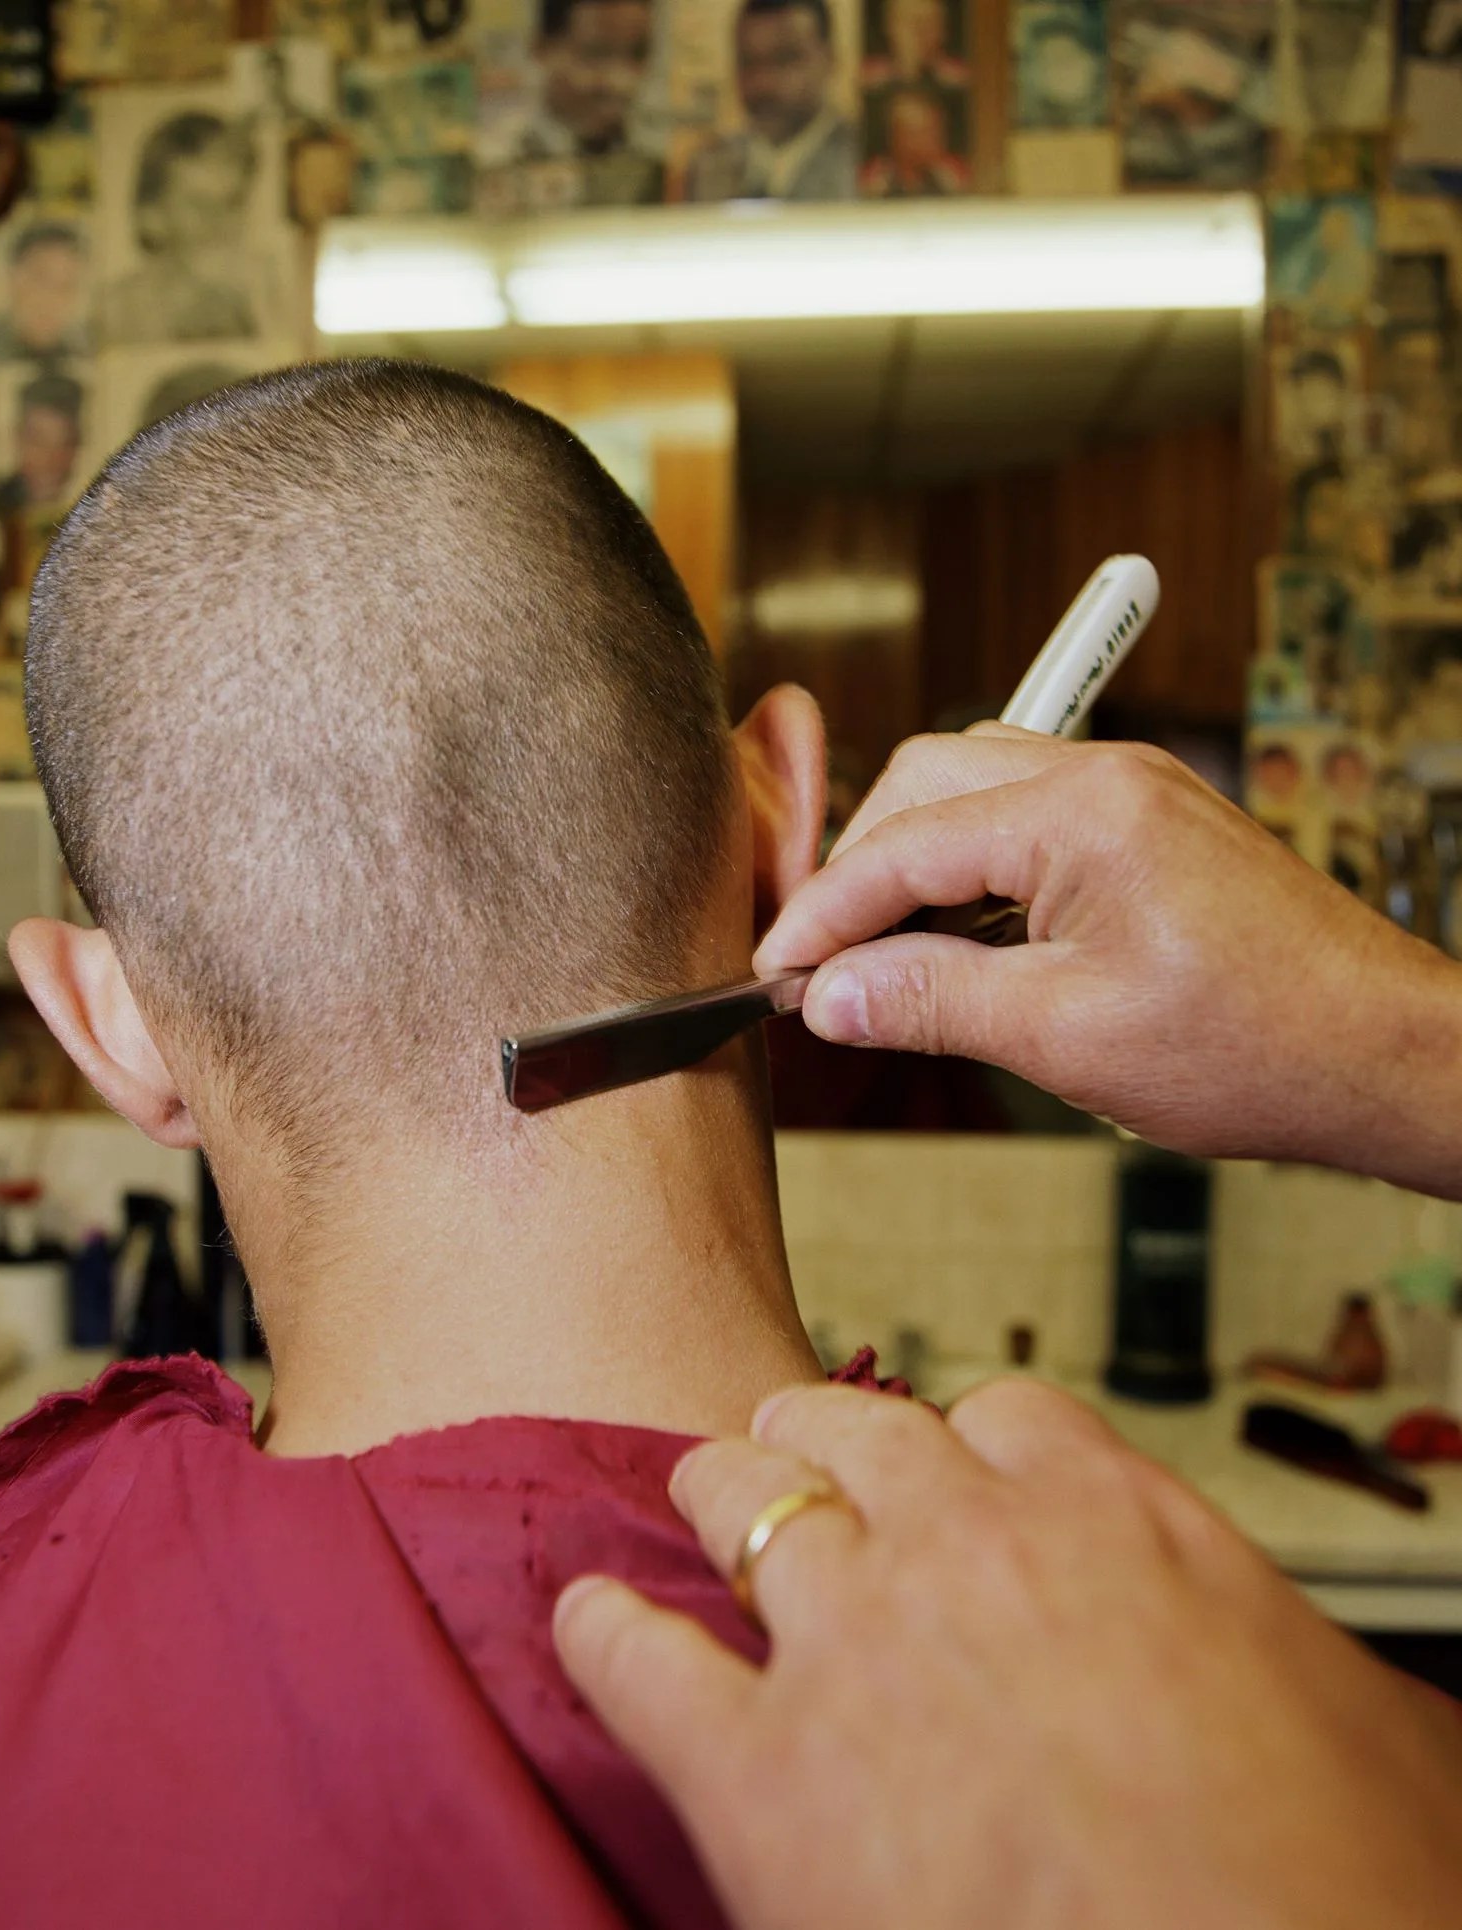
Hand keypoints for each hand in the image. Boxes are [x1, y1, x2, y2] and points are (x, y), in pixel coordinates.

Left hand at [555, 1382, 1461, 1929]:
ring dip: (719, 1490)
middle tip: (808, 1452)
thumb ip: (1276, 1665)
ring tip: (702, 1496)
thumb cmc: (1330, 1898)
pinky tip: (591, 1626)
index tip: (960, 1470)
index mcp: (1117, 1524)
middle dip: (826, 1435)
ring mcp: (850, 1644)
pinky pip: (635, 1658)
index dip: (975, 1444)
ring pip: (740, 1494)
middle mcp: (968, 1551)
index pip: (1013, 1418)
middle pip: (857, 1427)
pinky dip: (604, 1635)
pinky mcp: (754, 1773)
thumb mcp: (1370, 1743)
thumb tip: (1315, 1689)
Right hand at [754, 730, 1461, 1197]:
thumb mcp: (1066, 1038)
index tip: (778, 972)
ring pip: (975, 784)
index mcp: (1082, 811)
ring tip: (888, 950)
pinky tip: (966, 936)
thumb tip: (833, 996)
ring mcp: (1135, 790)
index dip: (825, 914)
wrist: (1383, 1056)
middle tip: (827, 960)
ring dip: (917, 857)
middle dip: (862, 867)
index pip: (903, 843)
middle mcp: (1106, 774)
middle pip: (927, 780)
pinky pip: (1030, 812)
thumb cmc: (1257, 1047)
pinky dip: (977, 864)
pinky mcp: (1153, 821)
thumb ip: (933, 1001)